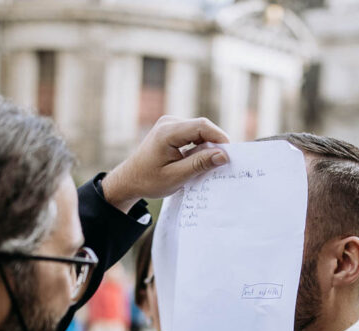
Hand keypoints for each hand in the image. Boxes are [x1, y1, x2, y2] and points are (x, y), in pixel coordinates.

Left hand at [101, 116, 229, 211]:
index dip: (219, 138)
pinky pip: (193, 134)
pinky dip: (200, 146)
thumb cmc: (149, 180)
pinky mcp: (172, 130)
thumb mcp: (176, 176)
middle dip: (215, 144)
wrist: (129, 180)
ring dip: (208, 146)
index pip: (202, 126)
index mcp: (168, 132)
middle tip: (222, 164)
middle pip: (202, 127)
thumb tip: (223, 155)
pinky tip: (199, 161)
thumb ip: (200, 164)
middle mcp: (169, 122)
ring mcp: (170, 124)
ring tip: (209, 165)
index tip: (229, 156)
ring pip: (200, 131)